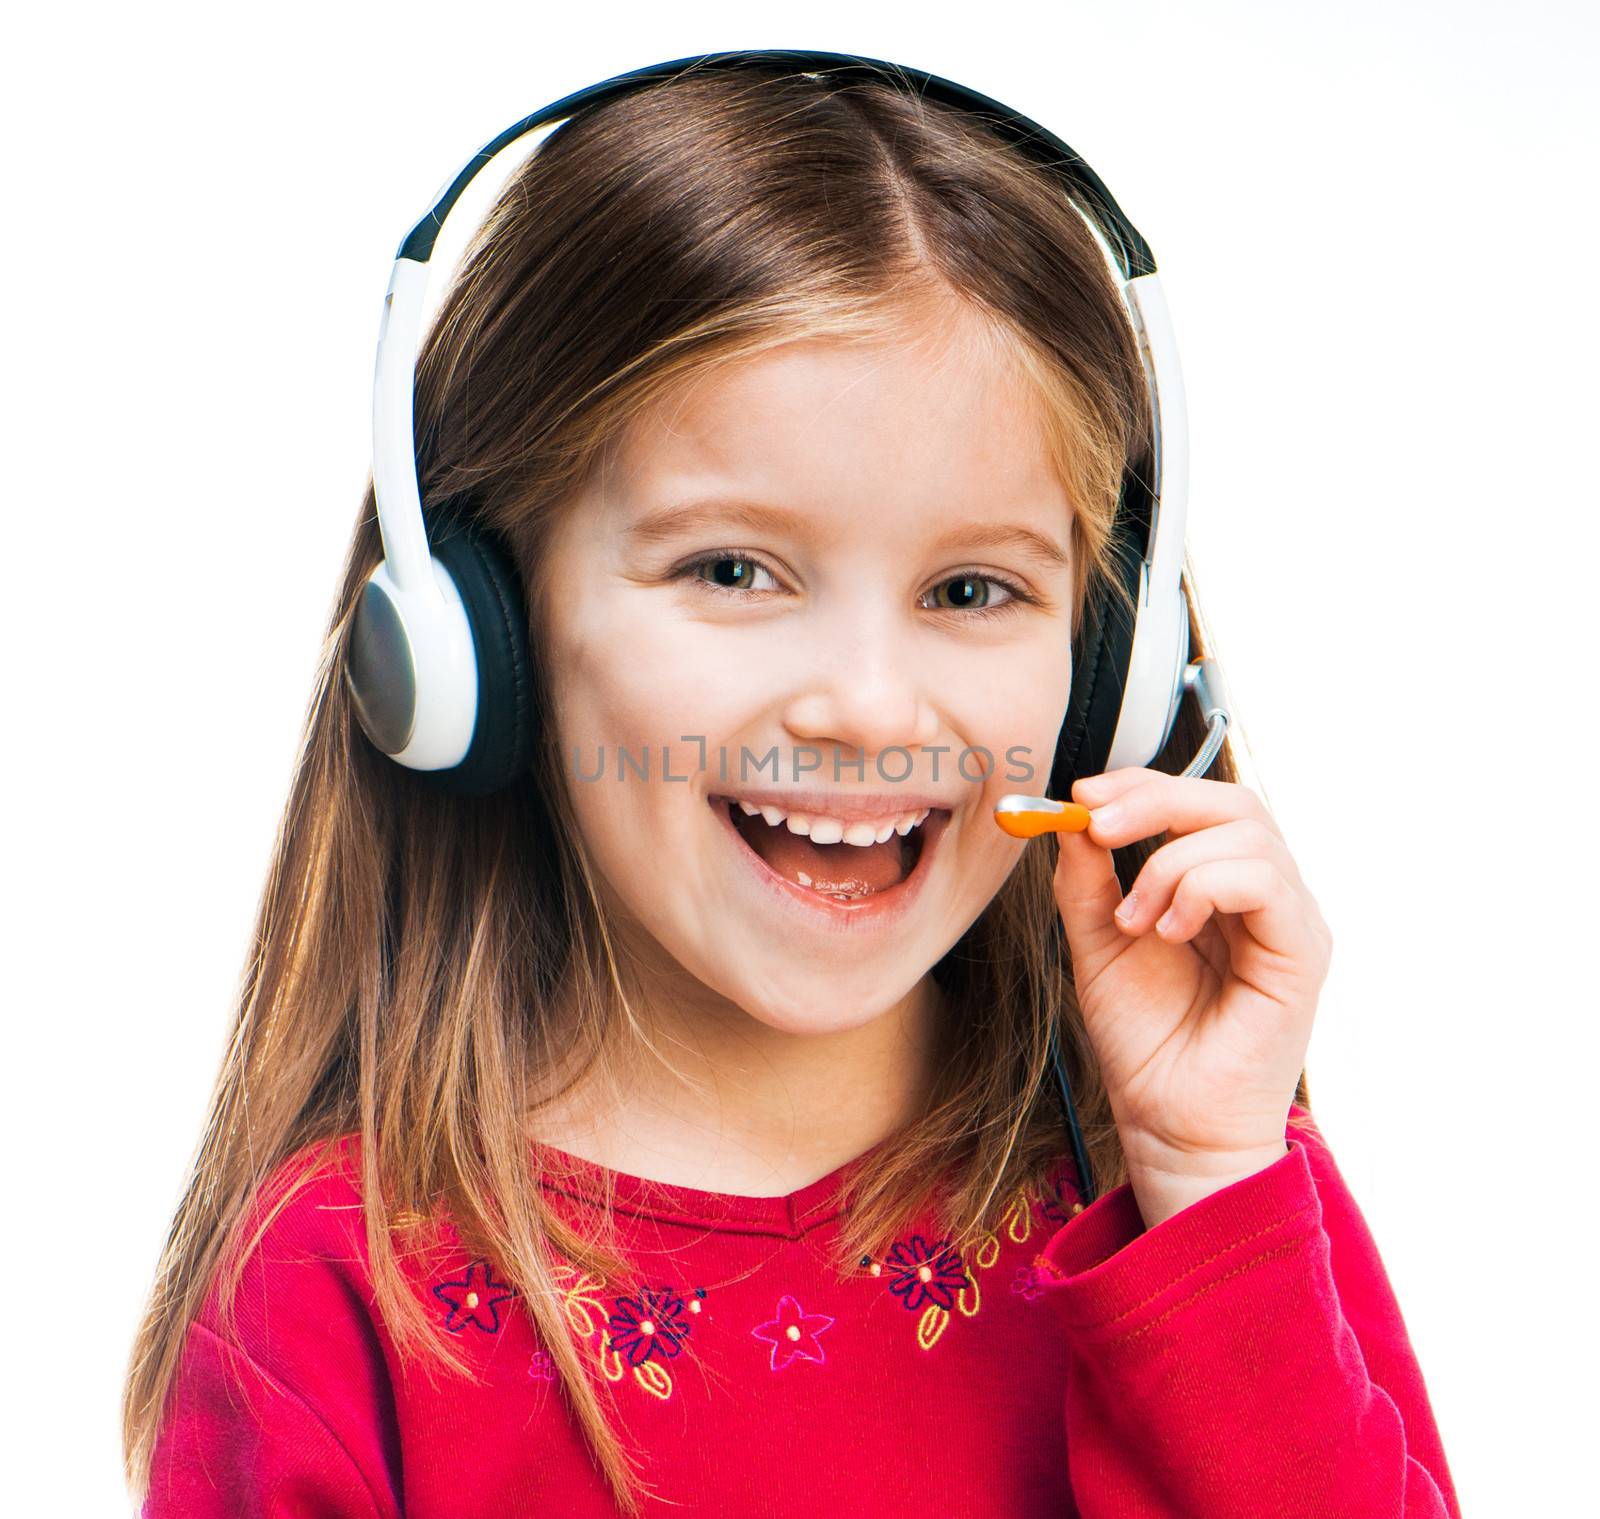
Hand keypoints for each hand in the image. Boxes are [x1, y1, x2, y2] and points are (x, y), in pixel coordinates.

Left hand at [1054, 767, 1332, 1226]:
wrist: (1168, 1123)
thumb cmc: (1144, 1041)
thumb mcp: (1097, 943)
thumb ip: (1087, 880)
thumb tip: (1071, 815)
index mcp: (1221, 885)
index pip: (1198, 803)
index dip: (1141, 785)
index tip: (1080, 796)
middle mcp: (1265, 895)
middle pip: (1231, 801)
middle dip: (1153, 799)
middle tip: (1095, 825)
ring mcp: (1290, 920)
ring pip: (1248, 831)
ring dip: (1169, 862)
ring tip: (1133, 921)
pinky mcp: (1303, 952)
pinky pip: (1265, 879)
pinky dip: (1203, 886)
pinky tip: (1169, 931)